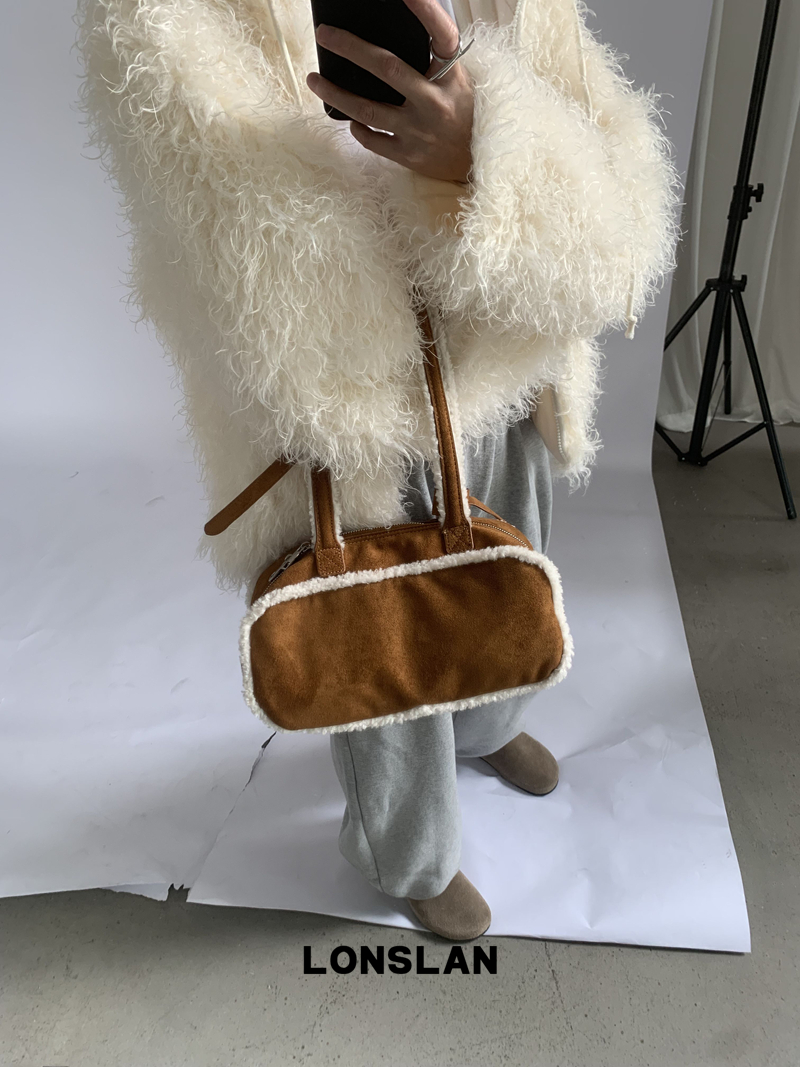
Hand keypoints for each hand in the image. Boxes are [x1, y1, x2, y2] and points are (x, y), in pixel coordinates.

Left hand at [306, 0, 474, 183]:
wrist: (479, 163)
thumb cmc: (464, 113)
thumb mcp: (458, 80)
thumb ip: (433, 59)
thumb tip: (392, 34)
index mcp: (451, 76)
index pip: (441, 34)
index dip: (426, 10)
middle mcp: (435, 102)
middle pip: (387, 68)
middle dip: (351, 48)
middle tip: (325, 34)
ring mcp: (419, 131)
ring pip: (367, 110)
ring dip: (336, 93)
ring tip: (314, 79)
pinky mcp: (409, 156)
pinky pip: (373, 140)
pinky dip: (357, 127)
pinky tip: (349, 117)